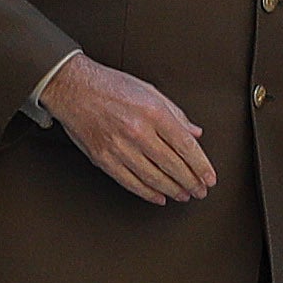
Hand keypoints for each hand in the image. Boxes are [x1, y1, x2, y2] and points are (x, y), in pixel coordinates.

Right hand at [40, 52, 215, 202]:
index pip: (186, 146)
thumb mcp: (150, 91)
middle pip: (173, 165)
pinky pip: (130, 181)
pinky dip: (147, 192)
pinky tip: (159, 197)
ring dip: (173, 190)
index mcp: (153, 112)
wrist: (73, 87)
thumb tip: (195, 133)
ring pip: (153, 177)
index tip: (209, 178)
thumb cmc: (111, 86)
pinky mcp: (104, 158)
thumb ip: (176, 113)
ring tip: (184, 195)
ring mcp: (119, 147)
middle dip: (191, 182)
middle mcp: (138, 131)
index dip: (201, 166)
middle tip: (200, 191)